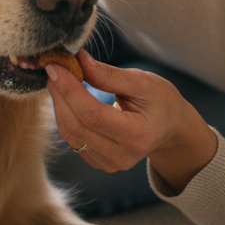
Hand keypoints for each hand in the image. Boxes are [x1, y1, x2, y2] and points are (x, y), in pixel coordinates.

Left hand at [46, 51, 217, 192]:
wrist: (169, 127)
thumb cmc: (159, 100)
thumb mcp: (142, 82)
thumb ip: (109, 75)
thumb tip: (78, 61)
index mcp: (138, 135)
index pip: (92, 115)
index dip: (69, 90)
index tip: (55, 67)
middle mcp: (122, 156)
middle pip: (76, 126)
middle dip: (60, 95)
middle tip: (54, 68)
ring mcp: (109, 163)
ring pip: (69, 133)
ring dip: (59, 104)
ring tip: (60, 79)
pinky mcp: (98, 162)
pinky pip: (72, 138)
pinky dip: (65, 115)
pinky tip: (68, 97)